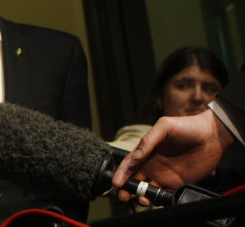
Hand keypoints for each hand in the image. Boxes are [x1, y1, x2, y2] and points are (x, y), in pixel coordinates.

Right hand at [111, 110, 233, 204]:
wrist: (212, 136)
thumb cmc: (187, 126)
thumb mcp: (164, 127)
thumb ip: (148, 141)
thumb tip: (134, 158)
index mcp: (146, 151)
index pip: (128, 164)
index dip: (120, 174)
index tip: (116, 183)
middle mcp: (151, 164)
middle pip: (133, 179)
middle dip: (125, 189)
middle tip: (123, 196)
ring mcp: (163, 175)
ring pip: (146, 190)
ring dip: (140, 196)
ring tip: (142, 199)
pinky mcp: (176, 184)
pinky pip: (163, 195)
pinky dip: (156, 200)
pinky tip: (156, 200)